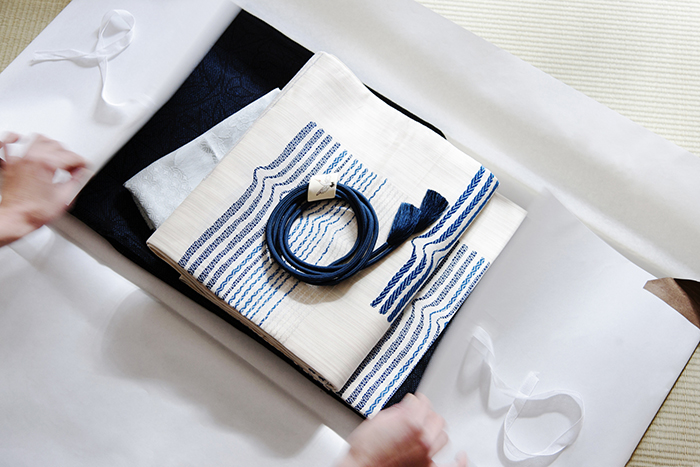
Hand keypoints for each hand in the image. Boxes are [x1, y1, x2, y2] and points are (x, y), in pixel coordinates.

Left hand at [0, 134, 86, 245]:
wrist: (15, 219)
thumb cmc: (34, 212)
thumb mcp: (65, 198)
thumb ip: (76, 181)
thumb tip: (82, 173)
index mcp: (46, 164)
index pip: (71, 156)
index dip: (81, 163)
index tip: (84, 167)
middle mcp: (32, 157)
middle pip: (56, 146)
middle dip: (68, 156)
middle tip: (72, 167)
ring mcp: (19, 159)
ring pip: (38, 139)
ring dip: (50, 145)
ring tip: (56, 156)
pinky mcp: (10, 163)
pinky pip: (8, 142)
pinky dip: (16, 138)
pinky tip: (21, 140)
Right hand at [337, 393, 467, 466]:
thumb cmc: (365, 449)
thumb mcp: (378, 418)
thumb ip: (399, 410)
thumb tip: (410, 405)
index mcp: (412, 421)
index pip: (424, 403)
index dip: (419, 401)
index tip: (417, 401)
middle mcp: (423, 438)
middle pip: (437, 419)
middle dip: (428, 415)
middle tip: (420, 415)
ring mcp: (428, 456)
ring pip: (444, 437)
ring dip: (437, 432)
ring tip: (430, 431)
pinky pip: (453, 466)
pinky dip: (460, 461)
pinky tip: (462, 456)